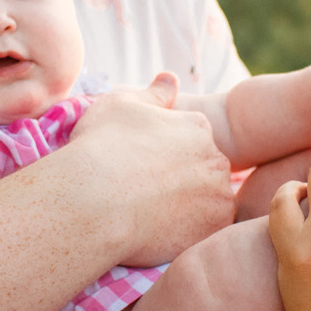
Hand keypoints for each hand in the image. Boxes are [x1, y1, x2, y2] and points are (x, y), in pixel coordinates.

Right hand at [69, 72, 235, 266]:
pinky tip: (158, 232)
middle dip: (181, 179)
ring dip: (188, 207)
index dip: (165, 154)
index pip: (191, 139)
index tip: (142, 166)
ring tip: (150, 214)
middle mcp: (216, 160)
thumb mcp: (120, 104)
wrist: (92, 202)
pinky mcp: (213, 231)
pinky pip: (205, 231)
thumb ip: (154, 93)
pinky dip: (187, 232)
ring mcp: (218, 197)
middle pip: (203, 170)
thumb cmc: (101, 147)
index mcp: (197, 127)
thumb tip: (172, 78)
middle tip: (144, 192)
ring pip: (207, 202)